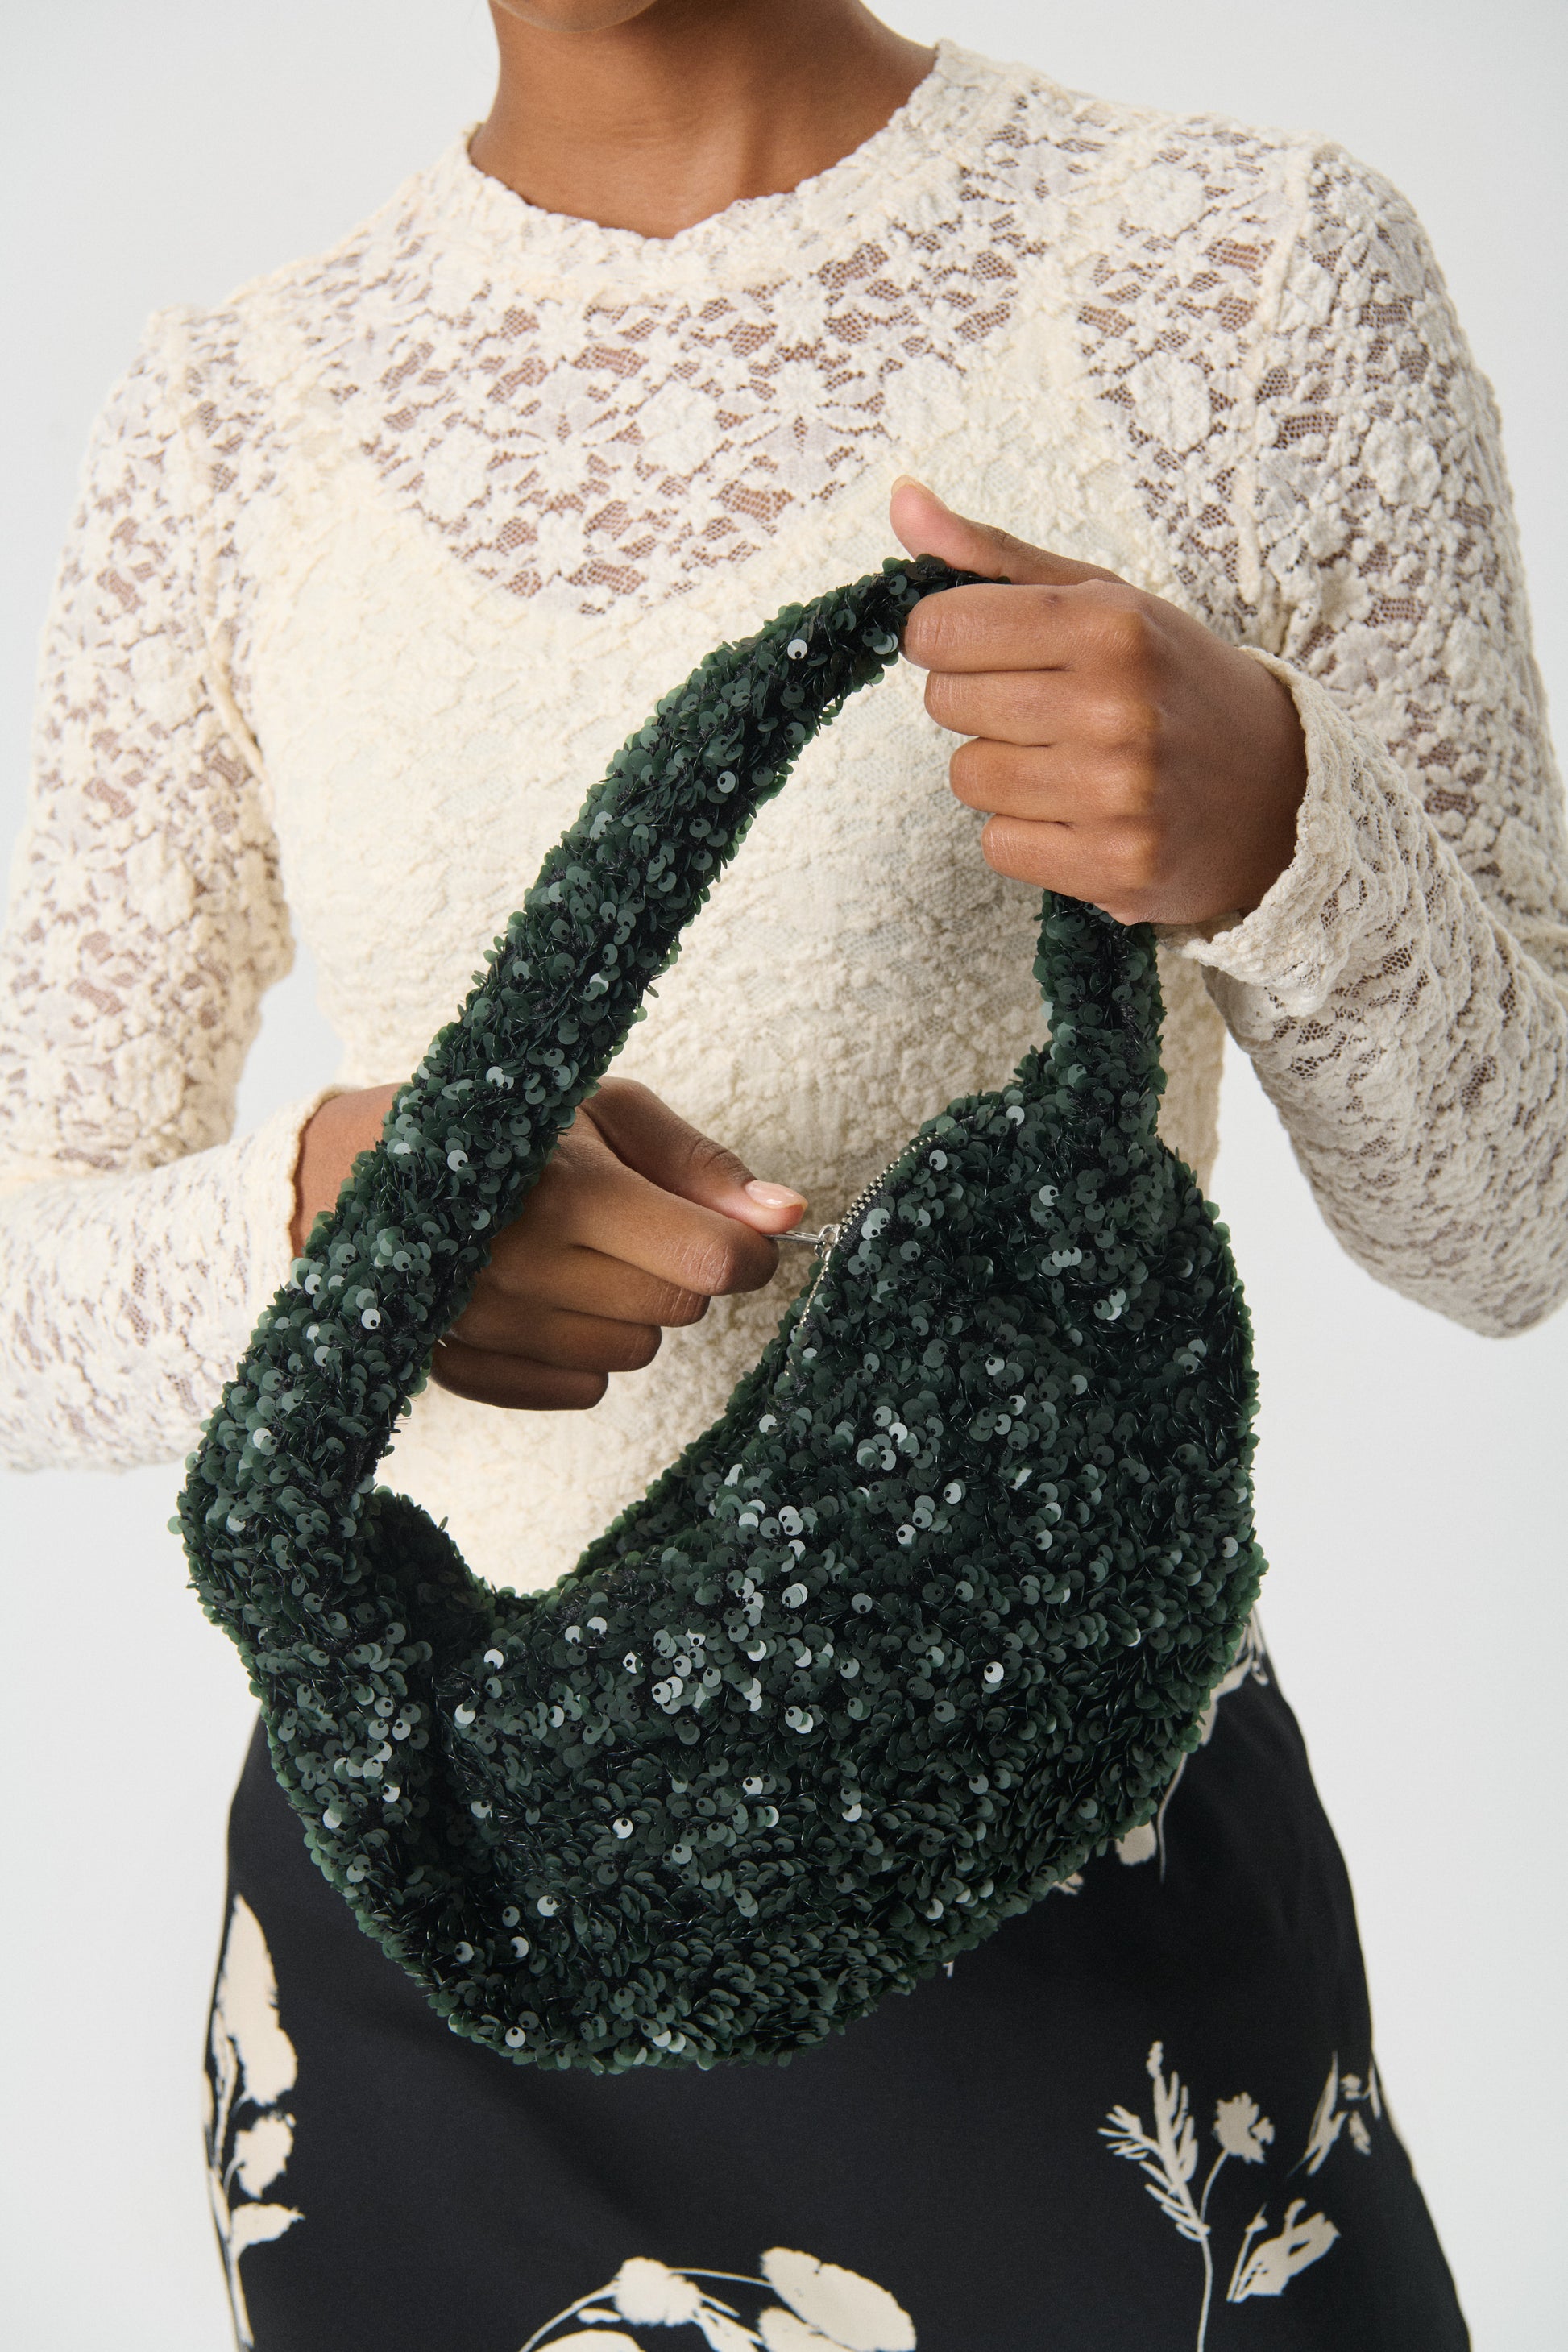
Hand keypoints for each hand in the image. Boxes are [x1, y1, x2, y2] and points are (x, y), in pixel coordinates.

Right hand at [291, 1076, 805, 1409]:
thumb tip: (786, 1214)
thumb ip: (699, 1164)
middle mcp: (522, 1266)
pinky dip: (580, 1351)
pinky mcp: (462, 1369)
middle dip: (679, 1270)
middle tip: (634, 1226)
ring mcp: (487, 1326)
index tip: (738, 1231)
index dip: (746, 1249)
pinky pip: (580, 1389)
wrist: (350, 1168)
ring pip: (633, 1353)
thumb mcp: (602, 1109)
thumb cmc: (500, 1124)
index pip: (712, 1260)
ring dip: (627, 1309)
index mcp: (566, 1190)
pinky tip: (546, 1297)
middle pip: (679, 1310)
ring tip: (579, 1254)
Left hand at [891, 477, 1306, 925]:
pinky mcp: (1115, 866)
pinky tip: (1083, 816)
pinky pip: (998, 845)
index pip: (940, 629)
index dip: (948, 641)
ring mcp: (1118, 793)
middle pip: (946, 705)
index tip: (987, 649)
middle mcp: (1116, 707)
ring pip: (967, 778)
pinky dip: (1028, 835)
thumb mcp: (1102, 600)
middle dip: (979, 705)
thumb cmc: (1173, 684)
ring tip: (1069, 764)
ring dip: (1001, 774)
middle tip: (1047, 710)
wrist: (1281, 792)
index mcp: (1112, 624)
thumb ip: (994, 557)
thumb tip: (901, 499)